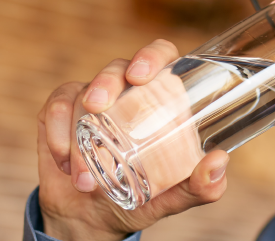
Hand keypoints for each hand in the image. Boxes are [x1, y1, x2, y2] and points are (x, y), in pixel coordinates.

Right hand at [35, 39, 230, 240]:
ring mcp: (90, 99)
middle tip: (98, 107)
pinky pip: (55, 107)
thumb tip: (219, 162)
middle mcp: (125, 93)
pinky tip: (64, 162)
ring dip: (78, 132)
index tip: (140, 76)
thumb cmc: (138, 200)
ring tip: (84, 177)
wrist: (90, 218)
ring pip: (82, 91)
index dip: (151, 55)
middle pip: (117, 67)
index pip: (160, 58)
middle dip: (105, 82)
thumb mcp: (171, 198)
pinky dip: (56, 134)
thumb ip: (200, 187)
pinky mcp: (60, 111)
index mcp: (159, 100)